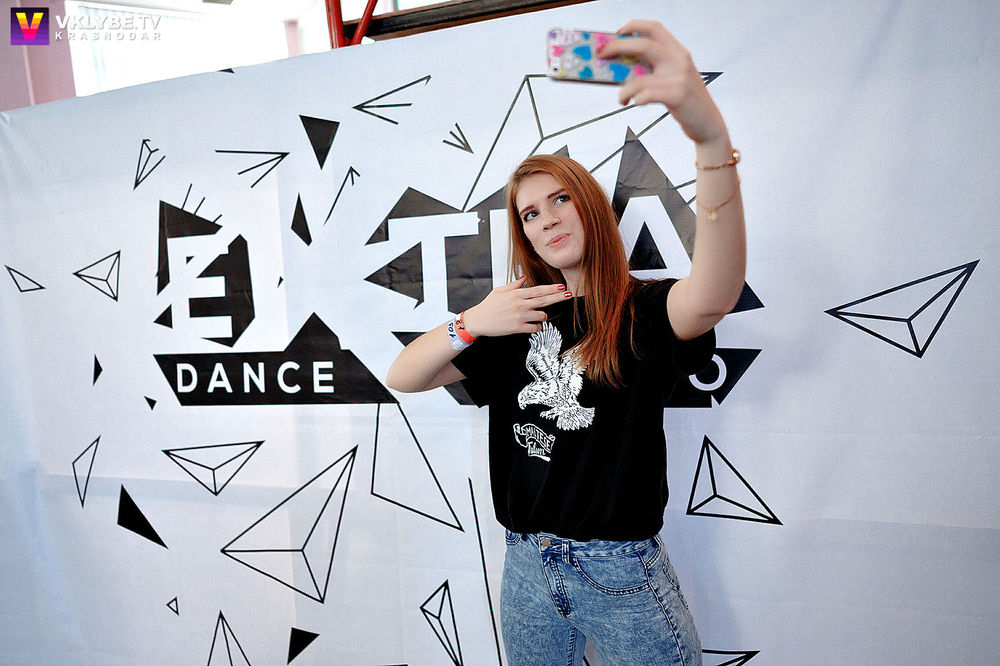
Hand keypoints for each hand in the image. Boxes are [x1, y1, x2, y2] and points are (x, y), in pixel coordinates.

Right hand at [462, 276, 569, 336]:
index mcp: (516, 294)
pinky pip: (535, 328)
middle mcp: (520, 304)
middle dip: (559, 297)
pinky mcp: (518, 328)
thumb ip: (514, 285)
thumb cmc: (488, 306)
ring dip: (544, 316)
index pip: (539, 290)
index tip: (562, 287)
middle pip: (545, 300)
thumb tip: (523, 278)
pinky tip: (534, 325)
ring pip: (542, 316)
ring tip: (539, 316)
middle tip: (569, 295)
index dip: (552, 289)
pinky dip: (537, 327)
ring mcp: (520, 316)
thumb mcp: (499, 291)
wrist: (478, 320)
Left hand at [598, 19, 727, 144]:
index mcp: (678, 52)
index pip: (654, 27)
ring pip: (640, 77)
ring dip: (624, 89)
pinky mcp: (678, 96)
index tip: (616, 33)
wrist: (709, 124)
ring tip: (622, 98)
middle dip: (617, 48)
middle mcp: (679, 60)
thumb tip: (620, 67)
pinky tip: (635, 103)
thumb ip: (654, 69)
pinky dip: (636, 99)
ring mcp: (679, 78)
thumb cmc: (686, 102)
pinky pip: (647, 94)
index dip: (633, 26)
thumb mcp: (673, 79)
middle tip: (601, 56)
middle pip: (643, 45)